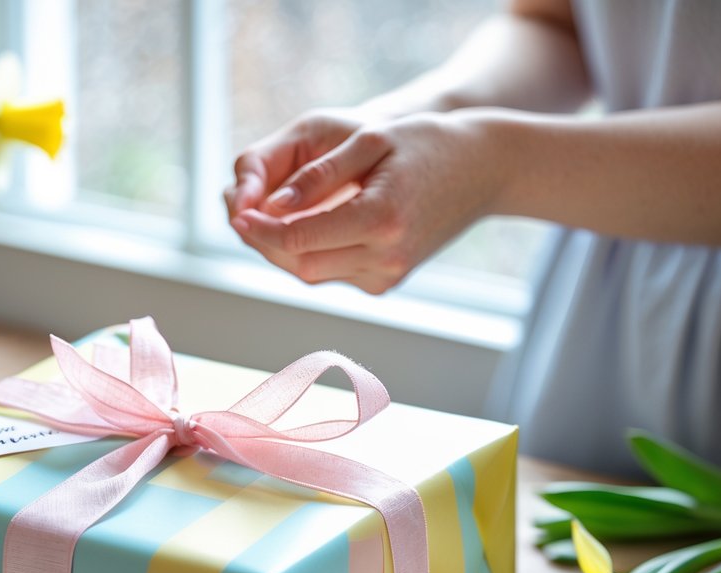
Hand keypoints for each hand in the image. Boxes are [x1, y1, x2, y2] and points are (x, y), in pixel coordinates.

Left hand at [228, 110, 504, 293]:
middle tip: (242, 215)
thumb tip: (269, 206)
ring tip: (265, 219)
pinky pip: (333, 274)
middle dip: (266, 242)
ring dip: (284, 250)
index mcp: (382, 220)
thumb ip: (318, 174)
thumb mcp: (371, 141)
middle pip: (301, 265)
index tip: (236, 213)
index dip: (262, 229)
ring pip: (313, 274)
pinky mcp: (387, 283)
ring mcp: (389, 276)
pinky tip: (301, 228)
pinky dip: (311, 254)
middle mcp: (386, 258)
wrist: (484, 171)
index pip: (301, 237)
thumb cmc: (426, 143)